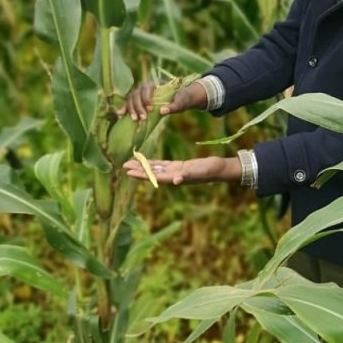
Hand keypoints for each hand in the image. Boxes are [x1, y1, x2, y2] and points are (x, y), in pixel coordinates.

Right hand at [117, 81, 208, 120]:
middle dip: (138, 106)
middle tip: (143, 118)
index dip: (146, 98)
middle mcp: (145, 87)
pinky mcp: (138, 101)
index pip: (146, 88)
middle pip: (137, 94)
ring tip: (135, 120)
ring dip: (131, 109)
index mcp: (156, 83)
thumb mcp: (182, 102)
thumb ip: (174, 106)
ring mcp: (140, 94)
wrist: (181, 99)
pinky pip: (129, 103)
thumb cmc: (182, 99)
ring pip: (131, 98)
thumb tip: (162, 111)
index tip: (150, 109)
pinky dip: (124, 108)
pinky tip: (120, 114)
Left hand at [123, 156, 241, 185]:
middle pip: (152, 173)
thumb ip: (187, 176)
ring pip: (156, 168)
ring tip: (131, 163)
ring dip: (144, 166)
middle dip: (138, 170)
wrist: (219, 169)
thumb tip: (176, 181)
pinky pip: (163, 164)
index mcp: (175, 177)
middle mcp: (173, 176)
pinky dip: (154, 162)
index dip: (142, 174)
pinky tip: (147, 161)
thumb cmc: (210, 171)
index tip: (129, 172)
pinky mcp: (179, 166)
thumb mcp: (199, 173)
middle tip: (123, 166)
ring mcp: (176, 171)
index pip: (155, 176)